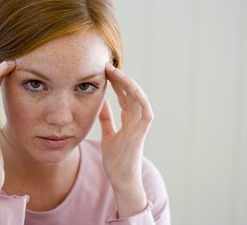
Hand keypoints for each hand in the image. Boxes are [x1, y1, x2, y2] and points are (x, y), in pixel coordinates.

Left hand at [99, 63, 152, 216]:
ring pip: (139, 98)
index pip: (124, 95)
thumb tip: (101, 102)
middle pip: (130, 93)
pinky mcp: (141, 133)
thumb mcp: (108, 134)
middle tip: (107, 66)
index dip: (116, 82)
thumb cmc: (116, 159)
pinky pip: (145, 113)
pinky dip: (141, 100)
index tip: (104, 71)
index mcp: (129, 119)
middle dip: (120, 79)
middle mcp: (136, 119)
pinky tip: (131, 89)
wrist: (121, 179)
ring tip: (116, 72)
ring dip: (129, 84)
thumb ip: (106, 119)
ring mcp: (140, 125)